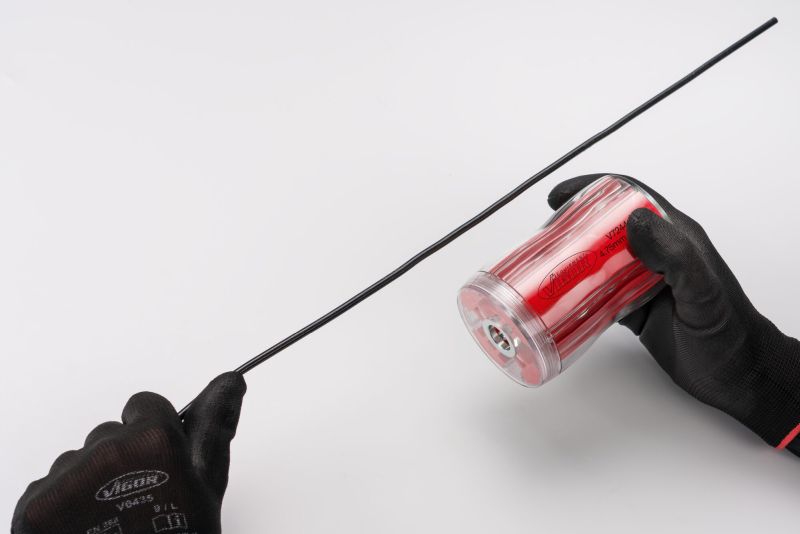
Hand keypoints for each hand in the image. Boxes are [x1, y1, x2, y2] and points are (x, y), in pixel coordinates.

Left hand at [12, 372, 246, 533]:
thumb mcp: (206, 485)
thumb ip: (214, 425)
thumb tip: (231, 381)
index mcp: (153, 441)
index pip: (144, 405)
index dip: (153, 435)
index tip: (157, 461)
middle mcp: (106, 450)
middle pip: (110, 434)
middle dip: (121, 459)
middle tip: (137, 500)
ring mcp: (66, 479)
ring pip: (78, 460)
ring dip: (89, 482)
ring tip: (110, 520)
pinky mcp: (35, 506)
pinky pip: (47, 487)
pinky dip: (60, 507)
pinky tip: (83, 529)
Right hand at [548, 174, 799, 450]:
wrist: (738, 377)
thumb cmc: (728, 334)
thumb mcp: (703, 291)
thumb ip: (675, 254)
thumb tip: (633, 221)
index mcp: (676, 237)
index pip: (630, 196)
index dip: (593, 189)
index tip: (561, 197)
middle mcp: (657, 254)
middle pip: (607, 225)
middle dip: (573, 224)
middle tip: (544, 236)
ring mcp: (644, 281)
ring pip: (600, 258)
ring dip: (572, 258)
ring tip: (544, 265)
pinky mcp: (635, 308)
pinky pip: (600, 292)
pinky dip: (578, 292)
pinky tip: (562, 299)